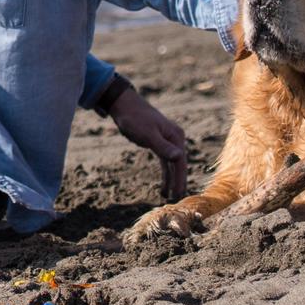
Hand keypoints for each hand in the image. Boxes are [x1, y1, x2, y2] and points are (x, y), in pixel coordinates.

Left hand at [108, 84, 192, 201]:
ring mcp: (167, 140)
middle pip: (179, 164)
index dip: (180, 179)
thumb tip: (179, 157)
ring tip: (168, 196)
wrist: (124, 105)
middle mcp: (175, 139)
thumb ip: (163, 147)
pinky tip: (163, 185)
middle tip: (176, 199)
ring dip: (171, 180)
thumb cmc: (135, 118)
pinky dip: (165, 173)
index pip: (181, 162)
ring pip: (172, 164)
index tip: (179, 194)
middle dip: (178, 182)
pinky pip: (165, 161)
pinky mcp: (158, 142)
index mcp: (176, 136)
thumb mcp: (148, 134)